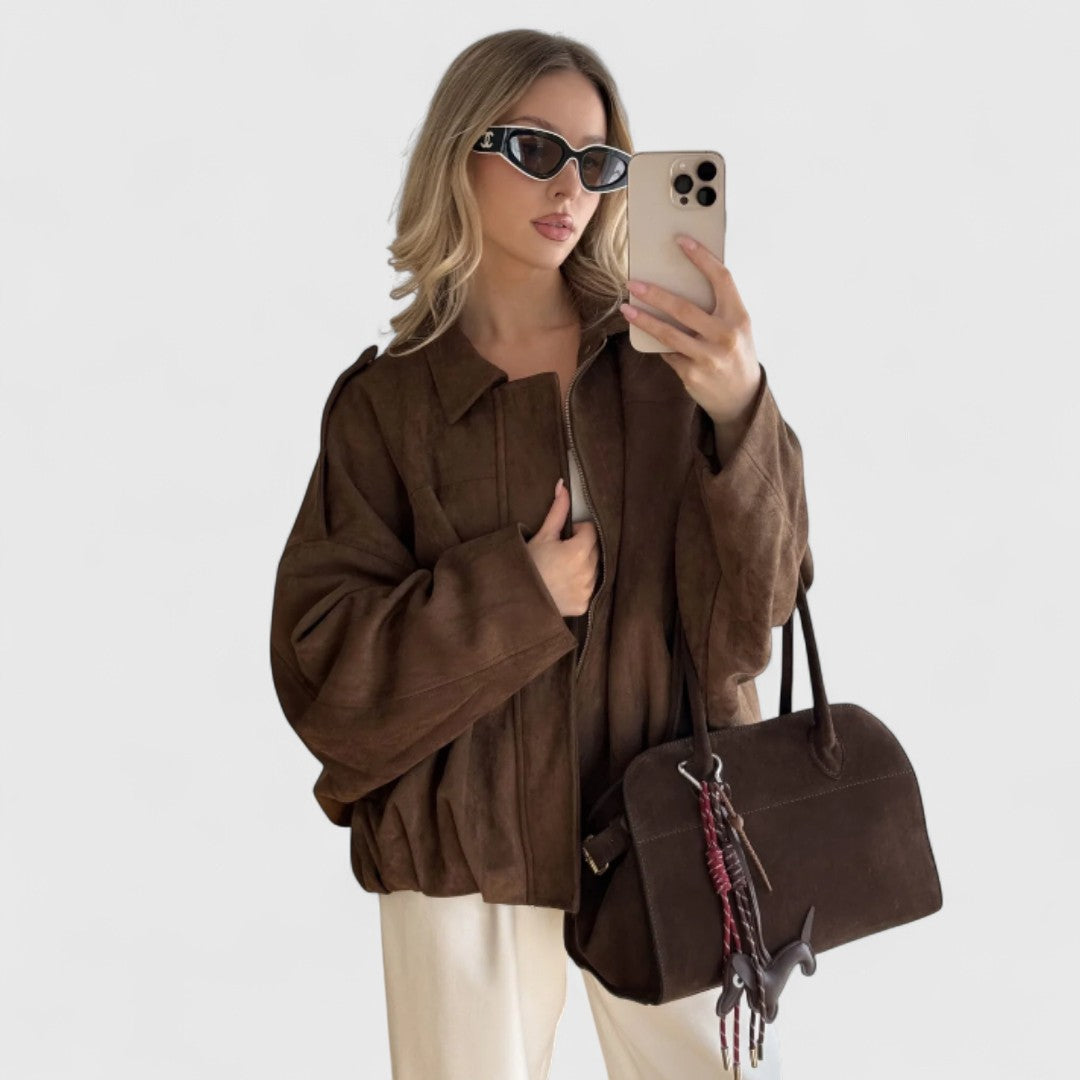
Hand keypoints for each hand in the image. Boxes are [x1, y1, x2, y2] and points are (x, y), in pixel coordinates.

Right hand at [526, 478, 599, 616]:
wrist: (516, 597)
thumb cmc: (528, 563)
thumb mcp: (543, 535)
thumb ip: (558, 511)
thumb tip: (563, 485)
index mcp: (579, 551)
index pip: (591, 531)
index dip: (577, 531)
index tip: (563, 538)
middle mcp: (588, 572)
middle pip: (594, 550)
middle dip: (582, 548)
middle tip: (560, 554)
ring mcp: (587, 590)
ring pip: (594, 570)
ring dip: (583, 566)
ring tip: (561, 570)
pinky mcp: (584, 605)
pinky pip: (589, 589)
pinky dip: (580, 586)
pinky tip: (564, 585)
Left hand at [620, 235, 761, 462]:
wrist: (742, 397)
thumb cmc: (735, 352)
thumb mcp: (736, 327)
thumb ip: (716, 308)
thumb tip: (677, 285)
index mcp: (739, 316)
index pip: (721, 279)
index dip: (701, 257)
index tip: (681, 240)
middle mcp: (725, 335)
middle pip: (684, 307)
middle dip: (655, 294)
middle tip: (634, 283)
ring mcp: (708, 357)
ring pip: (668, 333)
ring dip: (644, 319)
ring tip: (627, 308)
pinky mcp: (692, 374)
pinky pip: (668, 353)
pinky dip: (657, 343)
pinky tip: (647, 335)